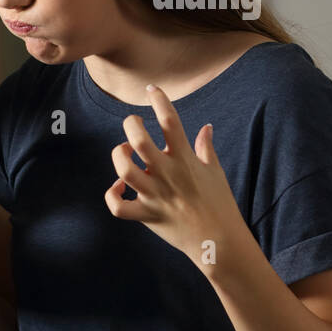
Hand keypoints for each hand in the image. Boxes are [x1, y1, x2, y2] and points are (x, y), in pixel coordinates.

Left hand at [104, 84, 243, 262]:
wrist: (219, 241)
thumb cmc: (219, 203)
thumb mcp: (215, 171)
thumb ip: (206, 148)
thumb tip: (206, 127)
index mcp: (186, 160)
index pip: (171, 122)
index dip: (160, 100)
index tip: (152, 89)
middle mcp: (168, 175)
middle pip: (140, 142)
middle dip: (131, 125)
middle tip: (134, 123)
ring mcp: (155, 196)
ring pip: (125, 171)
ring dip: (118, 156)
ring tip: (124, 151)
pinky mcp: (146, 215)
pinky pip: (119, 207)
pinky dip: (112, 195)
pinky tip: (117, 188)